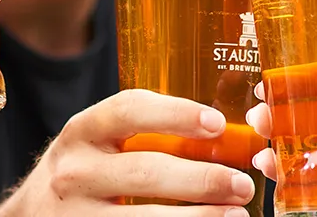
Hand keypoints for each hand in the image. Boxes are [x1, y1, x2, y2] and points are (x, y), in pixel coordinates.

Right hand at [0, 90, 255, 216]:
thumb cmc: (85, 174)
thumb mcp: (98, 145)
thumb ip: (145, 137)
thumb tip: (225, 140)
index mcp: (82, 132)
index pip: (129, 110)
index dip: (175, 114)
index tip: (217, 124)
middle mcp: (74, 172)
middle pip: (145, 172)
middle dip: (202, 179)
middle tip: (242, 185)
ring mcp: (76, 215)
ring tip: (235, 216)